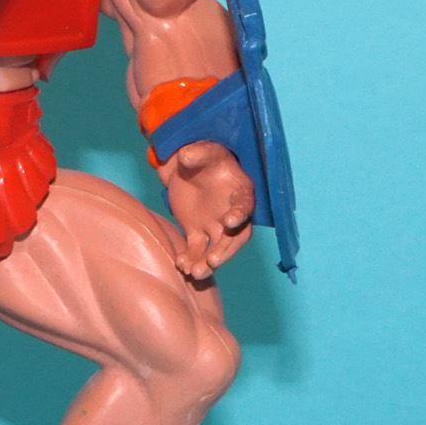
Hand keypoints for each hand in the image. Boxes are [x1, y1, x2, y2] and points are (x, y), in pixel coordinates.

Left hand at [160, 141, 253, 279]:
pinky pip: (197, 250)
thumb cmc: (200, 158)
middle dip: (226, 250)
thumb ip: (196, 153)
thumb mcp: (200, 151)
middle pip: (235, 237)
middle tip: (213, 260)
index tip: (230, 222)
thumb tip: (186, 154)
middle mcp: (232, 213)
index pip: (245, 205)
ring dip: (208, 262)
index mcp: (239, 192)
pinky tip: (181, 266)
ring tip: (195, 273)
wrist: (185, 170)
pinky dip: (191, 259)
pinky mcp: (197, 233)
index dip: (240, 214)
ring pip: (217, 249)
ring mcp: (215, 226)